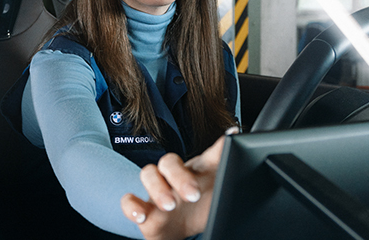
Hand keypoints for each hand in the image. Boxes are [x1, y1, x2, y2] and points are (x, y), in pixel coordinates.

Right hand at [120, 127, 237, 239]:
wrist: (180, 233)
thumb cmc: (201, 209)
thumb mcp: (220, 194)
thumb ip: (229, 174)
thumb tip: (240, 146)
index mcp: (198, 171)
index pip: (208, 154)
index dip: (219, 148)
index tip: (233, 138)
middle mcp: (174, 176)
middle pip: (170, 161)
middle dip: (180, 177)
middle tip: (193, 195)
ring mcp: (156, 191)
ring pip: (148, 174)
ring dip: (158, 189)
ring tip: (170, 206)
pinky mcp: (142, 209)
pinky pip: (128, 201)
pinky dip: (132, 207)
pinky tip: (142, 216)